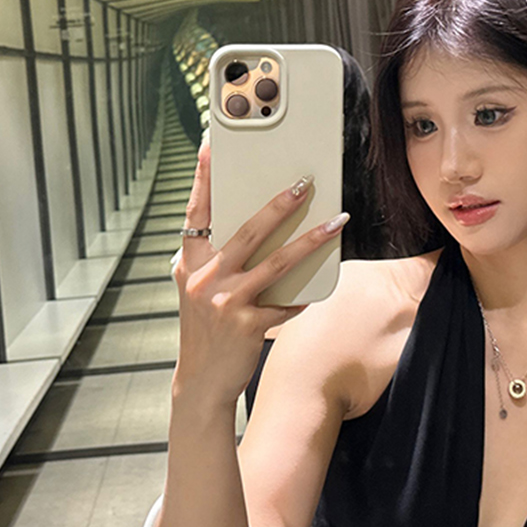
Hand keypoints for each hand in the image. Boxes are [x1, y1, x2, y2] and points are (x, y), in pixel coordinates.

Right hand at [172, 142, 348, 405]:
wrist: (201, 380)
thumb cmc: (204, 331)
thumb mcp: (196, 291)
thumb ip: (213, 261)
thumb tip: (243, 228)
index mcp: (190, 263)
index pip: (197, 212)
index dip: (204, 178)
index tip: (212, 145)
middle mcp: (205, 278)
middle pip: (247, 230)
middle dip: (279, 204)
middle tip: (304, 183)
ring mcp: (226, 302)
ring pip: (276, 262)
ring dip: (310, 240)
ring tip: (337, 222)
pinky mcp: (247, 326)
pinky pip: (285, 305)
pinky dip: (302, 298)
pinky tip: (318, 291)